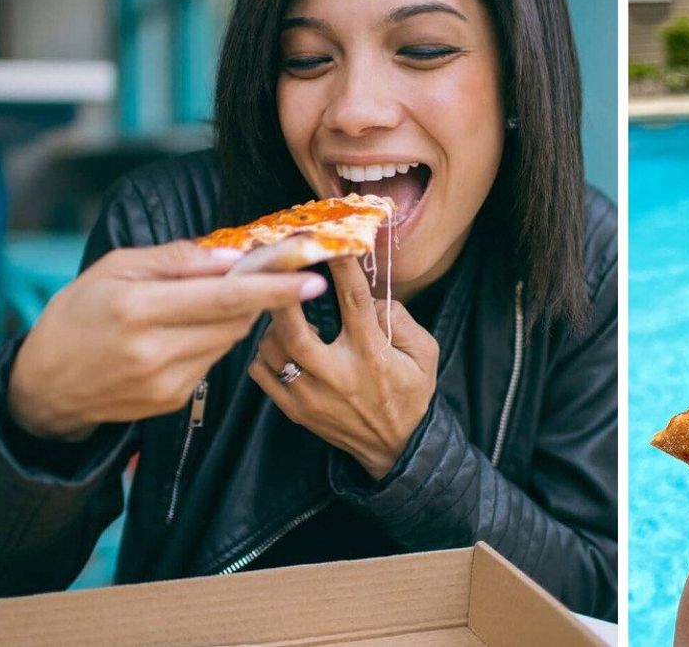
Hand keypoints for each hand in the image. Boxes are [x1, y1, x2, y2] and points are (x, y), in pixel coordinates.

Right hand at [9, 241, 326, 440]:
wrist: (47, 385)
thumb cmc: (79, 313)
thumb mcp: (115, 268)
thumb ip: (176, 260)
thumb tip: (233, 256)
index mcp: (138, 309)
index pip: (225, 298)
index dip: (274, 289)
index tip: (312, 279)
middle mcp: (155, 350)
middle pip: (236, 319)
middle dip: (260, 294)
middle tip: (274, 271)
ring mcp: (167, 381)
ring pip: (230, 339)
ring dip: (235, 315)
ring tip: (210, 298)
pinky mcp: (175, 400)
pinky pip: (214, 360)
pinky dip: (214, 339)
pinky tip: (188, 330)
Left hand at [249, 258, 438, 479]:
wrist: (396, 447)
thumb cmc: (411, 393)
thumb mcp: (425, 354)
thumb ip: (402, 320)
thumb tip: (372, 298)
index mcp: (372, 354)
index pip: (353, 302)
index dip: (340, 268)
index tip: (330, 241)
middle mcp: (338, 374)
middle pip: (293, 329)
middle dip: (280, 295)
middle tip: (276, 269)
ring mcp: (311, 395)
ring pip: (271, 349)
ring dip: (271, 323)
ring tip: (281, 309)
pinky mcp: (295, 410)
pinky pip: (262, 373)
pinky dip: (262, 353)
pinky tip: (277, 344)